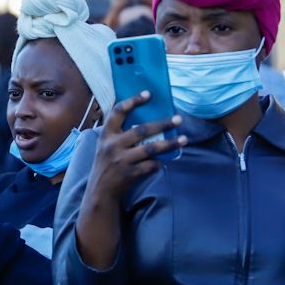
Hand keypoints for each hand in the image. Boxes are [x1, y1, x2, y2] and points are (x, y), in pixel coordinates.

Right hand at [88, 91, 185, 205]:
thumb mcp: (106, 144)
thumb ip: (120, 132)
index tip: (148, 94)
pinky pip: (150, 165)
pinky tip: (164, 160)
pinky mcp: (129, 174)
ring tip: (184, 139)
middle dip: (162, 124)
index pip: (118, 111)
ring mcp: (121, 160)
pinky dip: (159, 162)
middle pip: (142, 130)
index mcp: (106, 134)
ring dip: (169, 144)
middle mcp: (113, 145)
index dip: (133, 101)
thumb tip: (147, 117)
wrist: (100, 190)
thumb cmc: (107, 162)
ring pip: (151, 149)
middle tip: (178, 118)